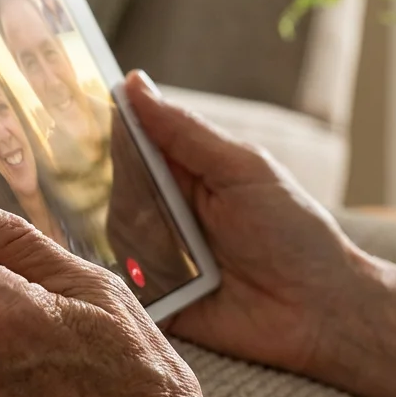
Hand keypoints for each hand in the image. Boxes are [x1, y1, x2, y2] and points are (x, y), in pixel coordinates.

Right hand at [125, 72, 395, 396]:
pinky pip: (119, 287)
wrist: (321, 313)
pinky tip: (139, 275)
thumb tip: (134, 83)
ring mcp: (158, 258)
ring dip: (135, 238)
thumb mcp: (242, 170)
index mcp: (187, 173)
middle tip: (153, 202)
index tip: (74, 115)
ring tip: (182, 249)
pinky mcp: (155, 302)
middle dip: (116, 191)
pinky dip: (119, 280)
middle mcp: (166, 213)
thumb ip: (184, 132)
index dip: (106, 131)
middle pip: (112, 191)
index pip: (132, 143)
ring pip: (112, 237)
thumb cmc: (294, 233)